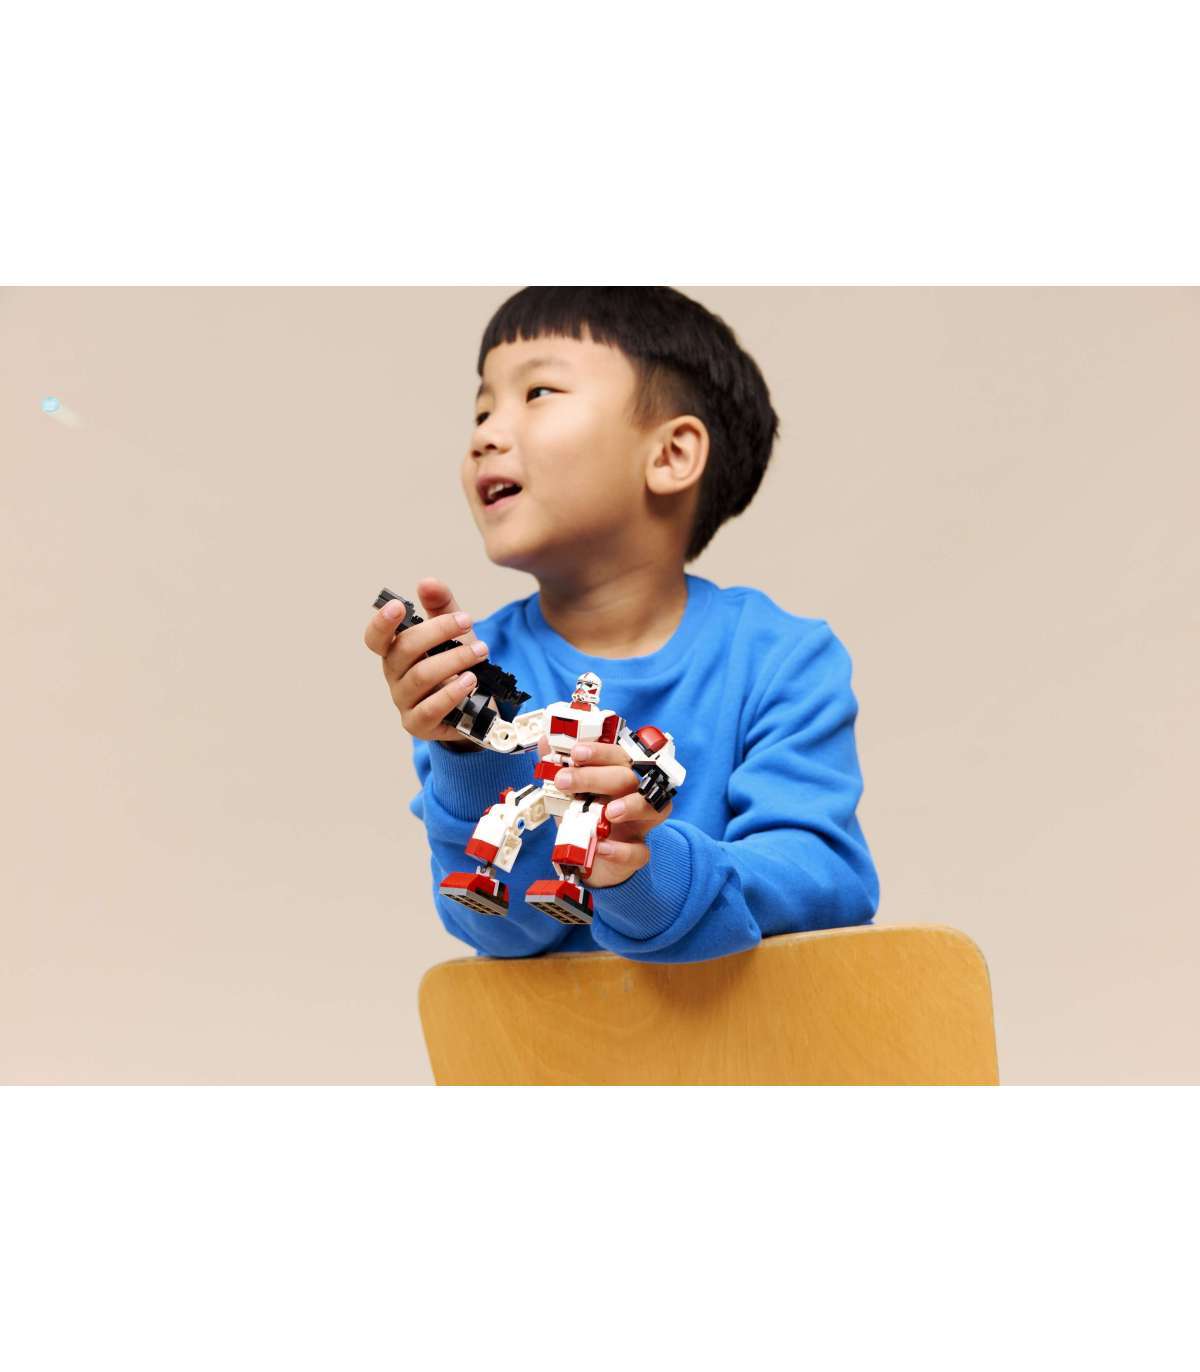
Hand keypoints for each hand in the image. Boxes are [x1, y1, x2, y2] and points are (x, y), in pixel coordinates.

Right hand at [363, 577, 491, 745]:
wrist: (476, 706)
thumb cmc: (456, 664)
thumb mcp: (454, 632)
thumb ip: (441, 606)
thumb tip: (426, 582)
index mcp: (395, 650)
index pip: (376, 638)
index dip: (382, 623)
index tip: (398, 606)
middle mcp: (394, 675)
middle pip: (404, 650)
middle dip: (438, 631)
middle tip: (467, 622)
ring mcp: (404, 702)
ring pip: (421, 677)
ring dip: (454, 660)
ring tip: (480, 651)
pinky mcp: (419, 724)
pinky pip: (430, 709)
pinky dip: (451, 693)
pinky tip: (470, 680)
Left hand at [538, 735, 673, 888]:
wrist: (583, 859)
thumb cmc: (581, 818)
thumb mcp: (565, 792)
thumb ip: (557, 767)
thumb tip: (545, 741)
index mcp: (618, 775)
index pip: (618, 754)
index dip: (600, 751)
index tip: (576, 753)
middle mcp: (633, 795)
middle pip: (629, 777)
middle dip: (597, 777)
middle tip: (564, 781)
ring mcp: (638, 824)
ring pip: (653, 808)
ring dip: (632, 806)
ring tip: (608, 812)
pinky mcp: (637, 852)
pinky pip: (639, 851)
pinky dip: (621, 850)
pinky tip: (600, 847)